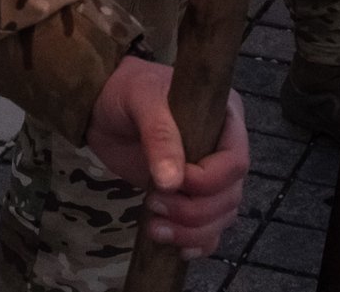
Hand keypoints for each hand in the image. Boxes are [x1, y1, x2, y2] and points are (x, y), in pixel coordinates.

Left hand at [86, 55, 250, 257]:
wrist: (104, 107)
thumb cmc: (127, 91)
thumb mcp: (141, 100)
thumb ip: (159, 135)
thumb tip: (173, 182)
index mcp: (225, 117)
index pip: (236, 161)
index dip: (208, 181)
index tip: (171, 182)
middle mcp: (224, 148)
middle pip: (230, 195)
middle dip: (194, 211)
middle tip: (153, 203)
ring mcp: (210, 176)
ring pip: (222, 217)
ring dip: (191, 231)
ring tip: (154, 228)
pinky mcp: (192, 197)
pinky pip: (210, 230)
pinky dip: (197, 243)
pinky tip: (175, 248)